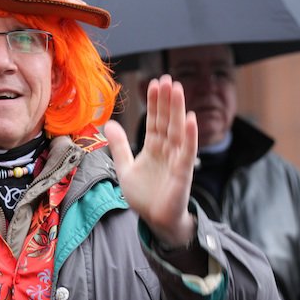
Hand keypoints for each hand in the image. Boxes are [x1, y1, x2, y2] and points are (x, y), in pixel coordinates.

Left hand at [105, 74, 197, 246]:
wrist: (155, 221)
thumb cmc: (145, 196)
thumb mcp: (126, 168)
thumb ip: (119, 146)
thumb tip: (108, 123)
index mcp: (153, 147)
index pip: (154, 120)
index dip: (154, 103)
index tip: (153, 83)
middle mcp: (167, 150)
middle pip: (167, 120)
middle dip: (167, 100)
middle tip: (167, 78)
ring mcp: (176, 159)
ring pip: (177, 130)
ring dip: (178, 110)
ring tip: (177, 89)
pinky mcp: (183, 173)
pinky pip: (187, 152)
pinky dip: (190, 136)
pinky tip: (191, 119)